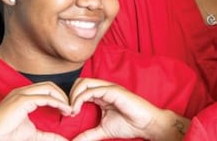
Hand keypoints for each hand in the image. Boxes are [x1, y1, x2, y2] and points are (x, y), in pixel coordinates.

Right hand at [0, 82, 72, 140]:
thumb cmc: (7, 136)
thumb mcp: (34, 135)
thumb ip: (49, 136)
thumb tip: (63, 140)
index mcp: (23, 96)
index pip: (46, 89)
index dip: (60, 98)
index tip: (68, 111)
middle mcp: (22, 92)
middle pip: (50, 85)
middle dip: (64, 96)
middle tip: (72, 110)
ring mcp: (21, 94)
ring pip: (49, 88)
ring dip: (63, 98)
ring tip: (70, 110)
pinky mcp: (21, 100)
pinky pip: (45, 98)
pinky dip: (58, 103)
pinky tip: (65, 111)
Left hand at [69, 78, 188, 140]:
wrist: (147, 125)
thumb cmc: (130, 125)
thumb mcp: (103, 130)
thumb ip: (89, 134)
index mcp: (102, 95)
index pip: (81, 89)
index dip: (71, 100)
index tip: (69, 115)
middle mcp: (104, 89)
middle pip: (79, 82)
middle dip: (69, 96)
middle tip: (69, 112)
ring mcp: (109, 88)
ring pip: (83, 83)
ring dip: (73, 97)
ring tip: (73, 111)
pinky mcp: (113, 90)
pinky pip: (91, 90)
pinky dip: (80, 99)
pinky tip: (78, 110)